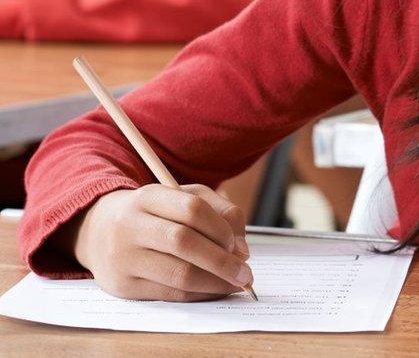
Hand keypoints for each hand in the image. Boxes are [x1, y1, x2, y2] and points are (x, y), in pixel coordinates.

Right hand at [67, 184, 251, 301]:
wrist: (98, 233)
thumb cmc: (155, 214)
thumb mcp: (183, 198)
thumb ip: (220, 212)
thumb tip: (241, 249)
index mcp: (147, 197)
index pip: (191, 208)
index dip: (221, 228)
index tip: (238, 245)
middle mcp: (130, 225)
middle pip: (184, 242)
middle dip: (222, 261)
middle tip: (245, 274)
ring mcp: (123, 257)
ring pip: (179, 274)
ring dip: (215, 283)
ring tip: (234, 284)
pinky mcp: (122, 286)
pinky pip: (170, 294)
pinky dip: (200, 294)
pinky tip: (214, 290)